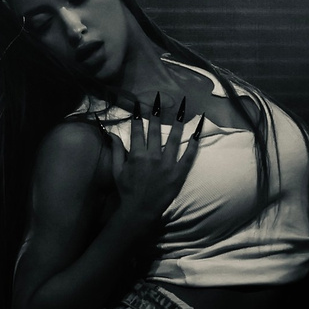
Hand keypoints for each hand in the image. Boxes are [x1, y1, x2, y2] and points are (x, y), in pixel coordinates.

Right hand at [111, 94, 202, 228]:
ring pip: (174, 138)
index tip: (140, 103)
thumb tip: (110, 134)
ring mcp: (167, 164)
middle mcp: (153, 156)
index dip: (139, 115)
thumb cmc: (126, 191)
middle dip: (157, 112)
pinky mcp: (179, 173)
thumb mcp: (117, 171)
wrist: (140, 211)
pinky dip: (195, 142)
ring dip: (178, 121)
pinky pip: (189, 155)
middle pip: (155, 130)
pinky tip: (199, 129)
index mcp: (137, 155)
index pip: (138, 130)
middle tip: (161, 97)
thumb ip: (116, 151)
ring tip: (182, 107)